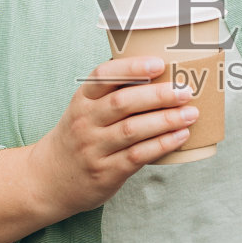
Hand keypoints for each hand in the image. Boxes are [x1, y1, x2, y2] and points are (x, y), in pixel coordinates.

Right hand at [28, 55, 198, 219]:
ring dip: (166, 120)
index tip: (159, 63)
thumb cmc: (79, 136)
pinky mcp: (106, 172)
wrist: (49, 179)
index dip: (132, 68)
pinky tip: (180, 136)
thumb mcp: (84, 109)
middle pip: (122, 103)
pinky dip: (161, 144)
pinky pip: (137, 155)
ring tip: (191, 113)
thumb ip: (112, 92)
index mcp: (82, 100)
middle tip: (185, 90)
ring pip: (132, 130)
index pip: (103, 76)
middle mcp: (85, 122)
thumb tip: (159, 68)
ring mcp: (94, 148)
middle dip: (158, 95)